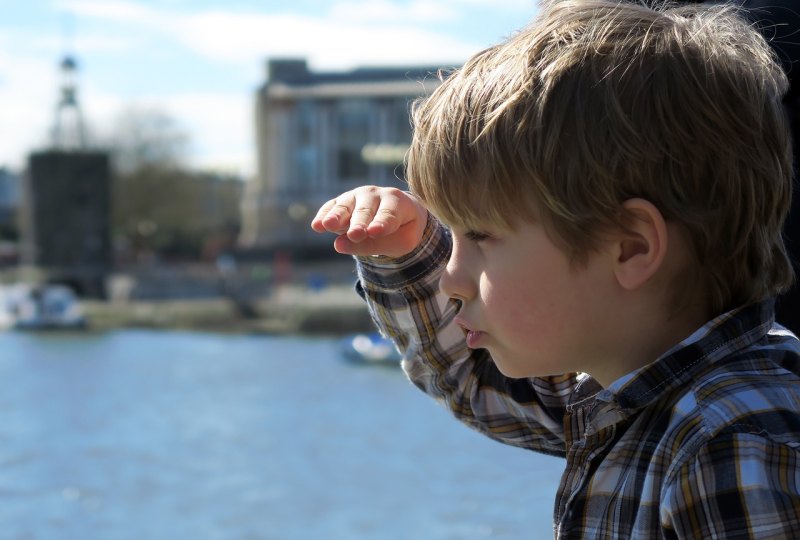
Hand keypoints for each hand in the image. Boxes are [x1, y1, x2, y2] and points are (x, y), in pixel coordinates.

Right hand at [310, 186, 428, 256]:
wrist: (398, 214)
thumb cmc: (401, 230)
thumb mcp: (400, 242)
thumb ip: (375, 245)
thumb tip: (338, 245)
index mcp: (397, 201)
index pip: (390, 214)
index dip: (382, 223)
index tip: (375, 232)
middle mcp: (375, 194)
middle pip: (366, 210)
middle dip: (359, 222)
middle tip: (355, 234)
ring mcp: (356, 196)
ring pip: (346, 206)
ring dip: (337, 216)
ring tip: (328, 225)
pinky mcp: (341, 201)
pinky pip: (331, 207)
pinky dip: (324, 215)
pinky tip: (317, 225)